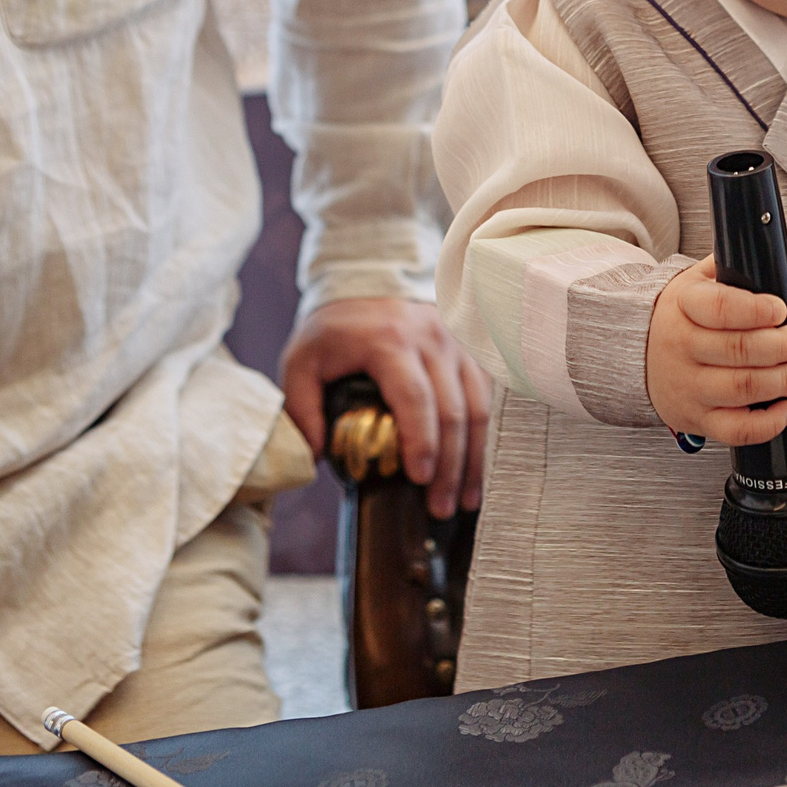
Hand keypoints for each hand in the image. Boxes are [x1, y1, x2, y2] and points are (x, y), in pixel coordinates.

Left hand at [282, 296, 493, 518]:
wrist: (370, 278)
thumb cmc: (335, 328)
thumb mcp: (301, 360)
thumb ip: (300, 407)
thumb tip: (317, 456)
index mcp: (391, 341)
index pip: (415, 398)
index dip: (421, 441)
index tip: (419, 478)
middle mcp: (433, 339)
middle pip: (454, 410)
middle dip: (451, 466)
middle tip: (441, 507)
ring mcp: (457, 343)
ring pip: (479, 406)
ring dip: (475, 458)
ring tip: (466, 499)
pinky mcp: (470, 351)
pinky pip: (486, 396)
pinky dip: (484, 436)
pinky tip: (478, 468)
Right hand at [646, 257, 786, 443]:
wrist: (635, 355)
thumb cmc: (678, 317)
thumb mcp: (694, 282)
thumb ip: (728, 268)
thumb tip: (765, 254)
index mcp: (683, 307)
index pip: (720, 307)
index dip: (756, 310)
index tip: (780, 310)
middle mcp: (683, 347)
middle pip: (738, 349)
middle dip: (781, 346)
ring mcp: (689, 386)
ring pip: (741, 388)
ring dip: (781, 382)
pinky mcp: (697, 418)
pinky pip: (735, 429)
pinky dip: (767, 423)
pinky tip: (785, 408)